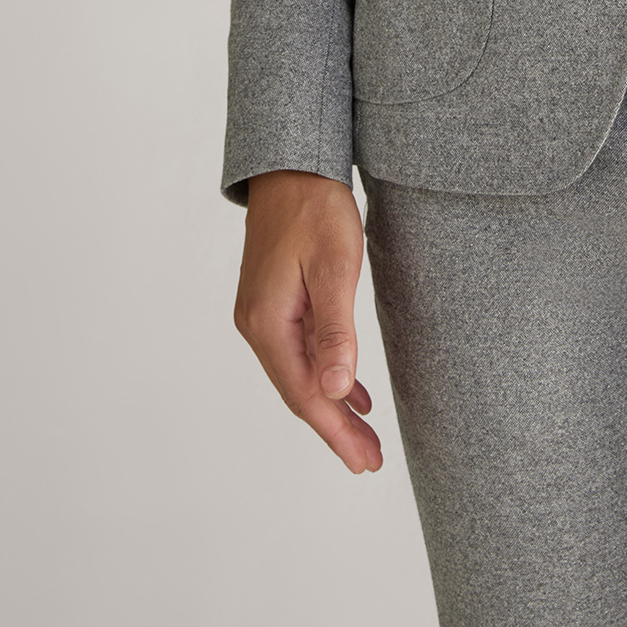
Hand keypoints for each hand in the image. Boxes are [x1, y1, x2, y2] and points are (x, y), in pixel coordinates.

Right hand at [234, 170, 381, 473]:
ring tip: (364, 436)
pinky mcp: (275, 300)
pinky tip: (348, 387)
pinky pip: (300, 351)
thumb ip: (335, 330)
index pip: (305, 394)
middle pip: (299, 391)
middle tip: (369, 460)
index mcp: (268, 323)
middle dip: (334, 428)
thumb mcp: (334, 266)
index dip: (336, 431)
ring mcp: (263, 313)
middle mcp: (258, 324)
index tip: (365, 461)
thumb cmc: (316, 208)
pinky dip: (325, 374)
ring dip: (331, 404)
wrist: (292, 165)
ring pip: (300, 373)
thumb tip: (333, 391)